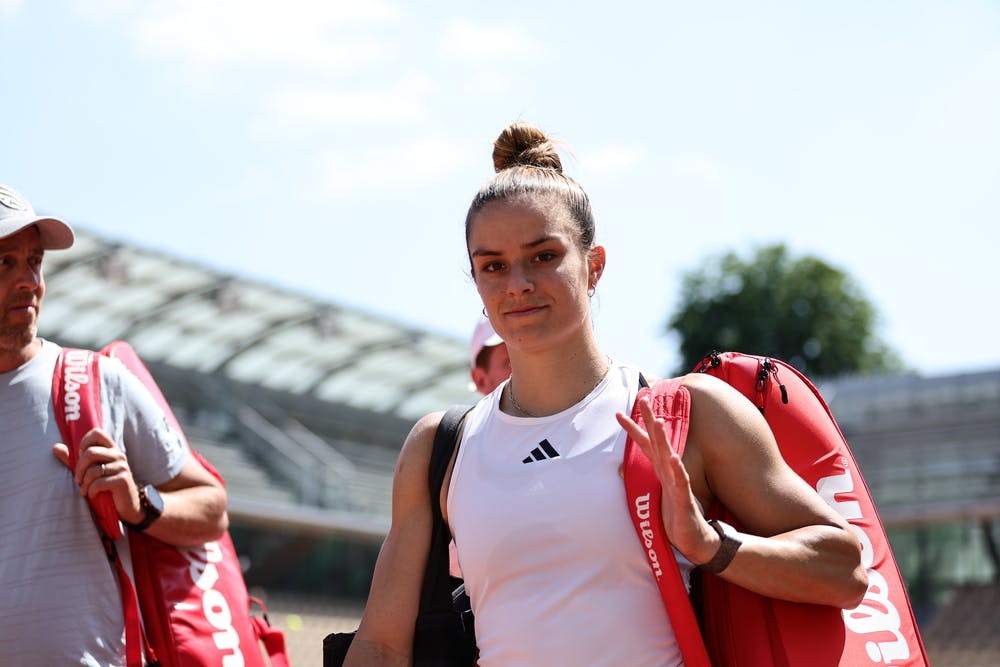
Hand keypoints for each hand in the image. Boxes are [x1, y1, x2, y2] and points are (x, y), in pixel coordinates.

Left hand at [52, 428, 143, 524]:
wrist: (125, 505)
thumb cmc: (105, 485)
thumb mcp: (88, 470)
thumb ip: (73, 459)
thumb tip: (55, 447)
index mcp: (111, 449)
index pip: (97, 433)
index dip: (84, 442)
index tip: (80, 456)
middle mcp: (119, 455)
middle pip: (91, 452)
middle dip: (79, 468)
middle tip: (77, 479)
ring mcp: (122, 467)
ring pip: (93, 470)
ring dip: (84, 483)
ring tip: (84, 489)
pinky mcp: (123, 480)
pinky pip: (99, 483)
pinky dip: (91, 490)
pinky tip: (92, 494)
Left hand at [616, 396, 718, 564]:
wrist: (694, 538)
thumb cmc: (674, 515)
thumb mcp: (652, 494)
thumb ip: (638, 479)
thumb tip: (618, 468)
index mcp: (660, 471)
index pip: (644, 445)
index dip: (632, 429)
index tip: (618, 413)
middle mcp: (668, 472)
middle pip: (657, 442)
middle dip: (649, 420)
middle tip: (644, 398)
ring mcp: (677, 484)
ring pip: (669, 457)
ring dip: (664, 439)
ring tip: (659, 421)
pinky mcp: (684, 500)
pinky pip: (681, 482)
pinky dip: (678, 470)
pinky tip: (675, 458)